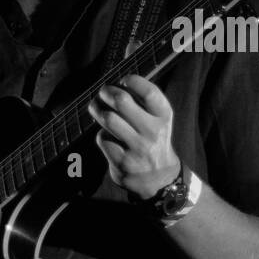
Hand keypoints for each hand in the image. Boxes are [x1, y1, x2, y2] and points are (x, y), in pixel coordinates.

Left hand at [87, 73, 180, 199]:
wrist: (158, 178)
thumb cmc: (152, 140)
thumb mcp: (158, 120)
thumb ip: (143, 102)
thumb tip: (116, 83)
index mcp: (163, 117)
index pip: (148, 92)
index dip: (132, 81)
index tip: (124, 80)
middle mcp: (153, 132)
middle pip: (122, 101)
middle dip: (107, 92)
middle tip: (103, 92)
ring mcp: (137, 148)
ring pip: (108, 118)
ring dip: (97, 109)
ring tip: (96, 107)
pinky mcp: (122, 162)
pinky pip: (103, 138)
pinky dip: (102, 134)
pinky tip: (107, 135)